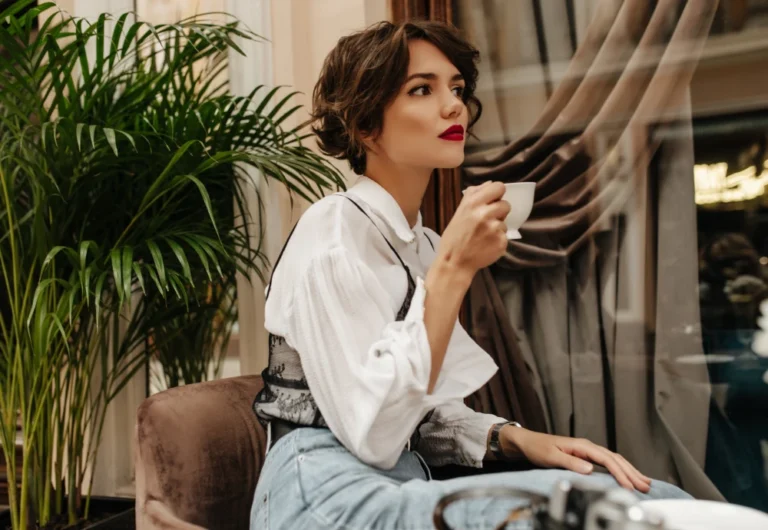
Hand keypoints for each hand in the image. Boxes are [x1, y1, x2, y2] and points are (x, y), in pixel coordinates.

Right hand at [437, 181, 509, 273]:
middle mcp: (485, 214)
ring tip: (483, 236)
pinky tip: (486, 245)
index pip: (499, 187)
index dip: (497, 194)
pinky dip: (498, 240)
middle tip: (487, 221)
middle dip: (499, 212)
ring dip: (497, 228)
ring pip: (505, 222)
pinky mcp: (501, 241)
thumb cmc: (454, 238)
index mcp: (473, 203)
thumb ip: (474, 196)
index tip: (493, 201)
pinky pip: (505, 236)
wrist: (454, 262)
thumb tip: (489, 184)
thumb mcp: (459, 212)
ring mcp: (494, 228)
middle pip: (506, 204)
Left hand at [501, 426, 651, 492]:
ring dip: (630, 471)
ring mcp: (587, 451)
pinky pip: (608, 463)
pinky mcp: (585, 456)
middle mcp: (587, 446)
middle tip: (646, 486)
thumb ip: (570, 462)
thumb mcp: (551, 456)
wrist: (528, 442)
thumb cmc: (537, 448)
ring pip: (614, 460)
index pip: (606, 459)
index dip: (619, 473)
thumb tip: (590, 469)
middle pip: (615, 459)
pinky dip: (621, 469)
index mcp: (582, 446)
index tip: (629, 486)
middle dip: (632, 473)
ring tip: (645, 482)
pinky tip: (627, 476)